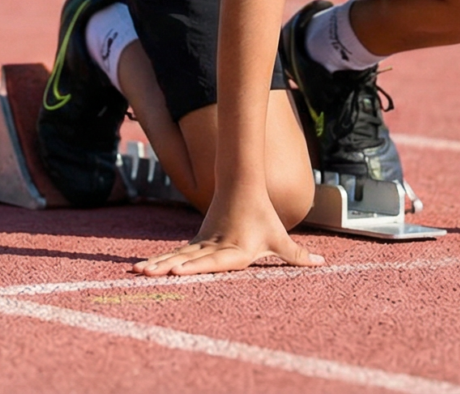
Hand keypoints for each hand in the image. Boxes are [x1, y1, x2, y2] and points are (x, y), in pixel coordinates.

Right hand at [132, 193, 323, 276]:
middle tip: (145, 275)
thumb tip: (323, 264)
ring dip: (156, 265)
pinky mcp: (196, 242)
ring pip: (176, 256)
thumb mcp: (280, 238)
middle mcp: (214, 247)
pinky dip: (158, 261)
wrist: (242, 185)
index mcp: (234, 250)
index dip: (193, 266)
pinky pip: (175, 254)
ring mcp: (202, 243)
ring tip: (136, 273)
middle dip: (165, 268)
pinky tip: (142, 269)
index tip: (177, 270)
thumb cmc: (263, 216)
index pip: (212, 260)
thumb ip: (298, 256)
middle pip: (187, 259)